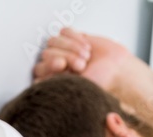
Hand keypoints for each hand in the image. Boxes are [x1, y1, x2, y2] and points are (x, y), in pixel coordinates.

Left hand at [32, 27, 152, 108]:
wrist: (117, 71)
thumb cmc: (99, 84)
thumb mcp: (76, 88)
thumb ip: (55, 85)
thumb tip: (36, 83)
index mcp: (53, 82)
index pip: (38, 70)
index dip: (49, 65)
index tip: (62, 66)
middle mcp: (55, 67)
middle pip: (46, 53)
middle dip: (66, 57)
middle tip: (82, 65)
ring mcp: (62, 51)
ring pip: (53, 41)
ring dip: (72, 48)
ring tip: (86, 57)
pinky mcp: (71, 39)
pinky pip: (64, 31)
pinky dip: (75, 38)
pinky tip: (86, 46)